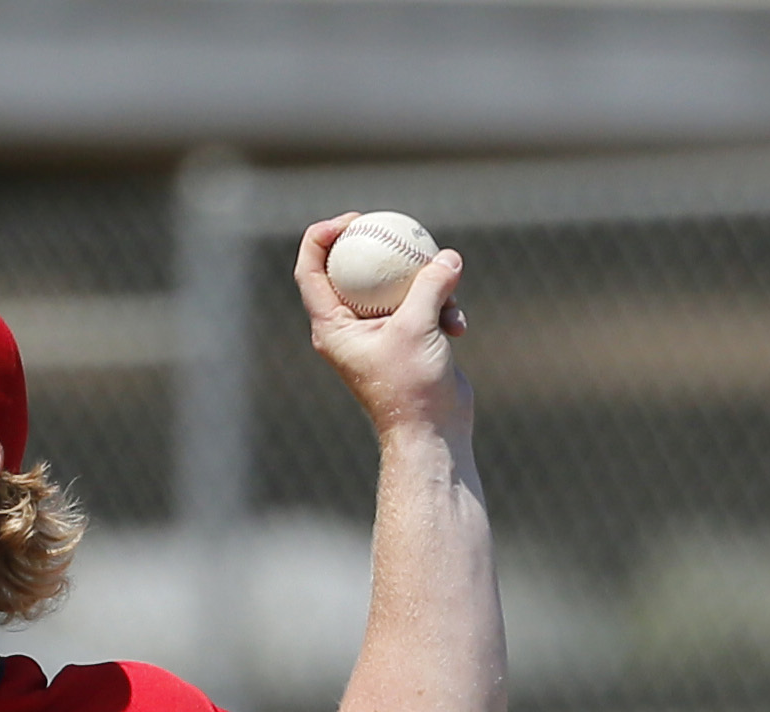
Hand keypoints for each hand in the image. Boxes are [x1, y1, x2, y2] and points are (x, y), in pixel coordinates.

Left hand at [294, 216, 469, 437]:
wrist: (433, 433)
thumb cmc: (412, 387)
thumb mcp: (418, 327)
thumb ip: (430, 285)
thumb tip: (447, 256)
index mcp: (332, 326)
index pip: (311, 270)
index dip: (322, 236)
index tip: (352, 220)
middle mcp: (349, 327)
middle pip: (351, 269)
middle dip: (375, 244)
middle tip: (393, 224)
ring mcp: (379, 332)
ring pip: (395, 286)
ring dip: (427, 285)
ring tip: (448, 298)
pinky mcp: (408, 339)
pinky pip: (422, 306)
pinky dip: (442, 310)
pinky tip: (459, 327)